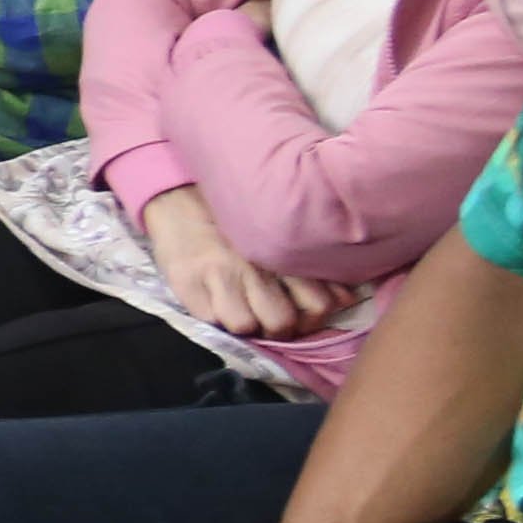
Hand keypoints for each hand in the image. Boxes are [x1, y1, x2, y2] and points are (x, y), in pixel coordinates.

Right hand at [138, 185, 343, 339]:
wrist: (178, 195)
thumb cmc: (235, 216)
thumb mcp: (278, 232)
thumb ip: (308, 265)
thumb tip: (344, 298)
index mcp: (283, 252)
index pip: (319, 304)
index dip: (311, 318)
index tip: (300, 313)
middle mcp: (255, 265)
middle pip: (283, 322)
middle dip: (279, 327)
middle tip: (271, 318)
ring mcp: (220, 274)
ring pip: (247, 326)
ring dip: (248, 326)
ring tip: (245, 314)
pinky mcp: (188, 284)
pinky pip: (212, 320)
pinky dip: (217, 318)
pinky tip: (217, 304)